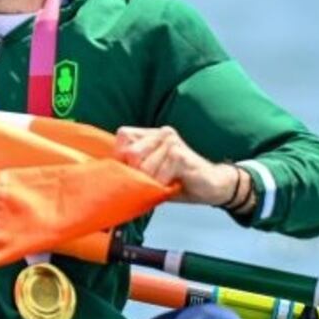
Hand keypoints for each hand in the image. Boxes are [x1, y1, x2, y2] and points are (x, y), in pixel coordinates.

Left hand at [115, 126, 244, 205]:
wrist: (212, 186)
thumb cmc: (177, 180)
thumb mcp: (150, 173)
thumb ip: (131, 167)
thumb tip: (106, 174)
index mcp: (152, 134)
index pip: (123, 136)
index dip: (123, 157)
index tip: (135, 170)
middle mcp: (161, 132)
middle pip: (130, 153)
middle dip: (138, 173)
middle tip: (154, 179)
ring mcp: (171, 141)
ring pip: (144, 167)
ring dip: (153, 181)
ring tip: (167, 181)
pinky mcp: (179, 154)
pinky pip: (158, 175)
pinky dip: (163, 185)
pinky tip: (175, 182)